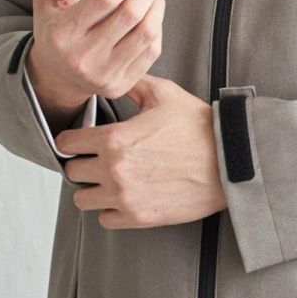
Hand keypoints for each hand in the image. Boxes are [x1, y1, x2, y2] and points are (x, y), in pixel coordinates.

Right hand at [26, 0, 164, 121]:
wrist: (54, 74)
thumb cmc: (53, 24)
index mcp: (62, 33)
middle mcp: (82, 58)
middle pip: (130, 15)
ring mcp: (103, 75)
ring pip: (146, 33)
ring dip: (158, 5)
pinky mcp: (119, 86)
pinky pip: (151, 52)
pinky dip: (157, 27)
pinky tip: (152, 13)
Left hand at [56, 74, 227, 228]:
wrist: (229, 161)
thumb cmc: (200, 128)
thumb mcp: (165, 94)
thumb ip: (133, 85)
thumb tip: (117, 78)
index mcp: (115, 139)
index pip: (67, 143)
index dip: (72, 139)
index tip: (80, 140)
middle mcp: (114, 170)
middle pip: (72, 173)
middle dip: (82, 163)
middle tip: (96, 160)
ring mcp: (124, 197)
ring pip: (83, 200)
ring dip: (92, 189)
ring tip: (108, 181)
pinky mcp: (138, 217)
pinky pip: (104, 219)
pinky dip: (110, 209)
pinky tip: (124, 196)